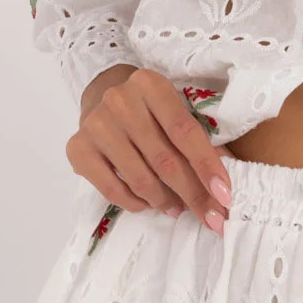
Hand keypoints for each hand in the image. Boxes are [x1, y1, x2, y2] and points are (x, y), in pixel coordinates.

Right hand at [67, 65, 233, 232]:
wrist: (102, 98)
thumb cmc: (149, 110)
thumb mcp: (176, 111)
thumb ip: (199, 141)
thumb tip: (222, 188)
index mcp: (151, 85)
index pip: (185, 132)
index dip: (207, 167)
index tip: (225, 197)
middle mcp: (120, 100)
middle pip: (164, 159)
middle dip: (192, 194)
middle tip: (210, 216)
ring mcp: (96, 124)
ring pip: (139, 177)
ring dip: (164, 201)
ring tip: (177, 209)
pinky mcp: (78, 148)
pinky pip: (111, 189)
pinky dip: (135, 203)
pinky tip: (148, 205)